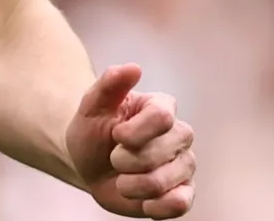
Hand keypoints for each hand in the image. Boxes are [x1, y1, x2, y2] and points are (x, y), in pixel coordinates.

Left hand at [67, 65, 195, 217]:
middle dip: (126, 160)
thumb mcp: (91, 106)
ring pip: (166, 181)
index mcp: (161, 108)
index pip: (162, 117)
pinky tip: (140, 199)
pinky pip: (179, 204)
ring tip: (122, 179)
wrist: (89, 165)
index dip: (133, 131)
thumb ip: (110, 84)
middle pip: (163, 151)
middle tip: (114, 158)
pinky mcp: (183, 193)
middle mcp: (179, 135)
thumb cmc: (93, 132)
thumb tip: (133, 68)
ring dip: (132, 185)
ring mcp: (184, 165)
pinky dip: (153, 205)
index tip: (115, 135)